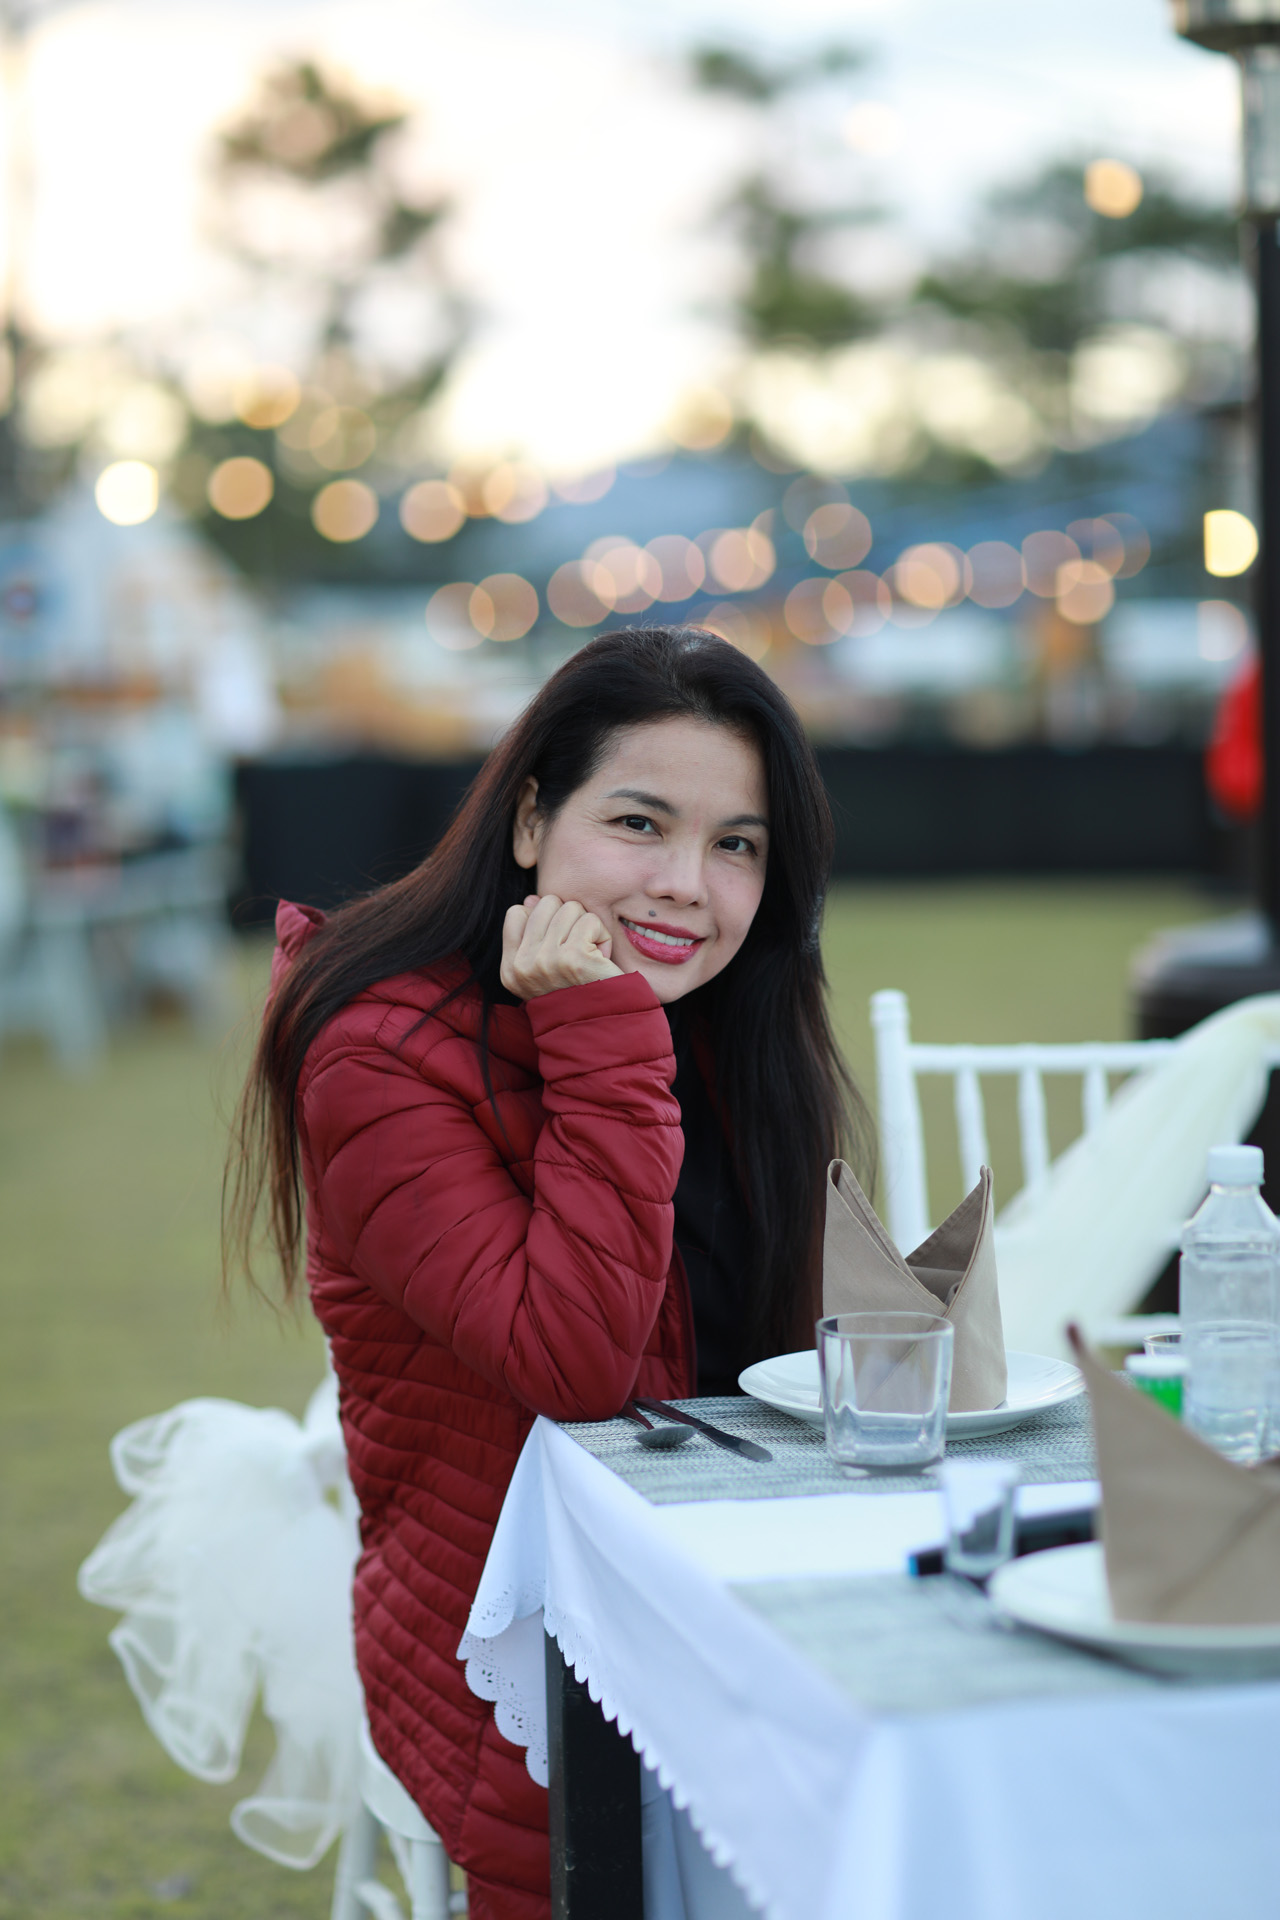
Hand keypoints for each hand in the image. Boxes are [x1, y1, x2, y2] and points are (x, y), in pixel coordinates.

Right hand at [500, 894, 622, 998]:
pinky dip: (602, 936)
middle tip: (578, 947)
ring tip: (590, 954)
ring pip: (570, 908)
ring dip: (587, 927)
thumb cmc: (577, 993)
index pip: (516, 913)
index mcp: (510, 969)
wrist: (603, 1024)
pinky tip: (601, 958)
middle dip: (568, 919)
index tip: (558, 942)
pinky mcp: (573, 958)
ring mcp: (546, 961)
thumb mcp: (545, 967)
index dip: (543, 918)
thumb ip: (534, 932)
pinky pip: (590, 921)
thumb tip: (532, 899)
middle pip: (546, 903)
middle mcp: (522, 966)